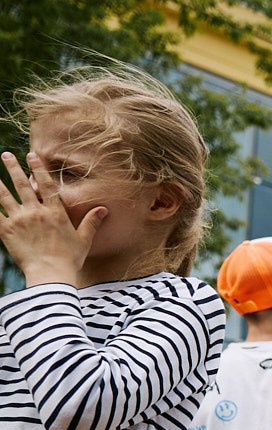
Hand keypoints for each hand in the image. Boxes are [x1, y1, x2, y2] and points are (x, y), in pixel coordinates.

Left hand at [0, 152, 103, 284]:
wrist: (51, 275)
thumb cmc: (69, 260)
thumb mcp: (84, 240)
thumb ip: (91, 222)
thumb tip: (103, 209)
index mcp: (55, 213)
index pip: (47, 186)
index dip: (39, 169)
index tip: (32, 156)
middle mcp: (36, 212)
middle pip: (22, 185)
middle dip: (13, 168)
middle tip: (5, 154)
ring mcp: (20, 220)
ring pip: (4, 196)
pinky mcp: (6, 231)